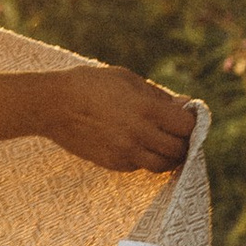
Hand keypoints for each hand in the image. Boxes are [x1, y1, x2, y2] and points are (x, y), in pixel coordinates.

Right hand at [37, 66, 198, 175]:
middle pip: (179, 149)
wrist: (53, 105)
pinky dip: (145, 158)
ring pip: (163, 165)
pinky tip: (137, 144)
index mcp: (146, 109)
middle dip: (184, 141)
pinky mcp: (113, 163)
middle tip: (178, 133)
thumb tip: (184, 105)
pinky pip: (140, 166)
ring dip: (168, 156)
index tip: (187, 117)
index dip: (192, 122)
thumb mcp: (127, 79)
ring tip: (163, 144)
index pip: (187, 126)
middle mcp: (139, 134)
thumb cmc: (90, 84)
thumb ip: (158, 95)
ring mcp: (126, 152)